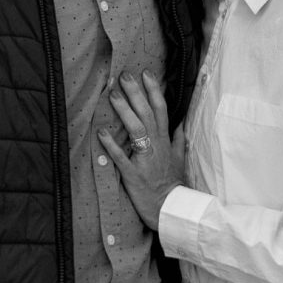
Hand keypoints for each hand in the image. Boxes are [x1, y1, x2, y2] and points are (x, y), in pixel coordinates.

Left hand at [98, 70, 183, 229]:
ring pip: (137, 130)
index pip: (161, 109)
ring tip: (112, 95)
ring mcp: (146, 159)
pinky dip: (111, 145)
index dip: (154, 90)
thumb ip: (178, 140)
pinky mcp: (134, 174)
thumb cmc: (173, 184)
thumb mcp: (179, 159)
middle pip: (148, 113)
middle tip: (124, 75)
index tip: (146, 73)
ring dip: (125, 112)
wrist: (171, 209)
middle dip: (136, 93)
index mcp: (165, 140)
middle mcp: (157, 145)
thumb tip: (181, 123)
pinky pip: (122, 158)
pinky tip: (101, 132)